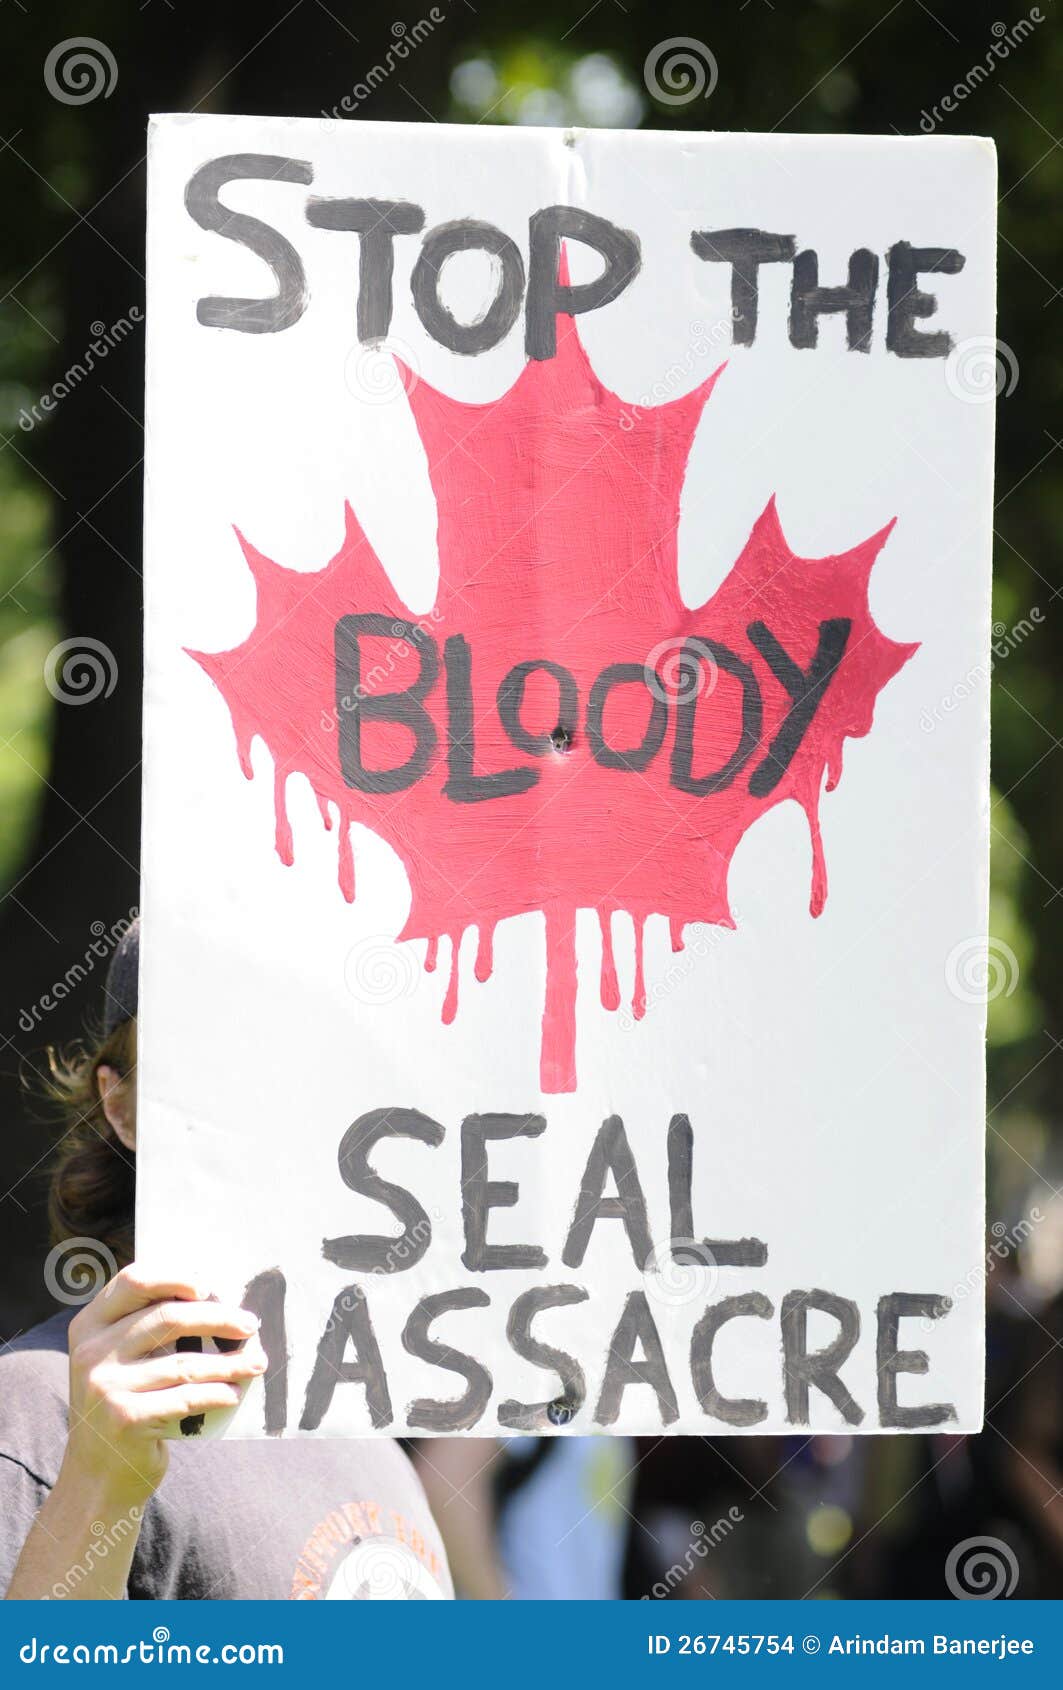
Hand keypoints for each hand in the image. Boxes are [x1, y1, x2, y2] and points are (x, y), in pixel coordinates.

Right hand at [64, 1263, 265, 1506]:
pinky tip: (232, 1394)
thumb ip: (145, 1328)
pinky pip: (185, 1398)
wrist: (96, 1475)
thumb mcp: (116, 1360)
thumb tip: (215, 1301)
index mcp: (89, 1325)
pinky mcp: (125, 1419)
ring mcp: (105, 1386)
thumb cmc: (121, 1405)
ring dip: (228, 1362)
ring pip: (184, 1363)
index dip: (174, 1277)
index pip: (133, 1281)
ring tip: (255, 1363)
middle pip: (167, 1317)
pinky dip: (215, 1394)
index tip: (209, 1287)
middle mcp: (91, 1352)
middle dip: (218, 1318)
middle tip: (250, 1325)